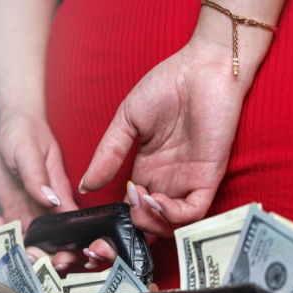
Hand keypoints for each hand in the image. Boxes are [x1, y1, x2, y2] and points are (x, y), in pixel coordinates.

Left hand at [0, 110, 105, 268]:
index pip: (73, 227)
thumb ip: (38, 177)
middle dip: (49, 260)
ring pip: (35, 243)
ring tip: (12, 255)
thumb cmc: (25, 132)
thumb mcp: (29, 150)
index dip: (72, 248)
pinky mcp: (16, 210)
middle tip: (34, 265)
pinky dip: (5, 237)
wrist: (11, 126)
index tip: (61, 261)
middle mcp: (50, 208)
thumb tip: (51, 202)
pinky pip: (13, 232)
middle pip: (57, 242)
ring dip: (26, 254)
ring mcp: (33, 211)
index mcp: (62, 195)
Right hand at [79, 38, 253, 238]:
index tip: (112, 204)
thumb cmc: (167, 85)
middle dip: (136, 224)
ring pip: (173, 224)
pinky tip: (157, 199)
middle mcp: (169, 180)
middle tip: (127, 206)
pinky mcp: (208, 178)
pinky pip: (194, 212)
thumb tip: (85, 186)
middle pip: (152, 222)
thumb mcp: (127, 121)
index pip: (134, 207)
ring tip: (141, 199)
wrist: (203, 69)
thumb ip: (108, 154)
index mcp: (148, 169)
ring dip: (153, 221)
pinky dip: (174, 216)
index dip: (123, 214)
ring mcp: (188, 181)